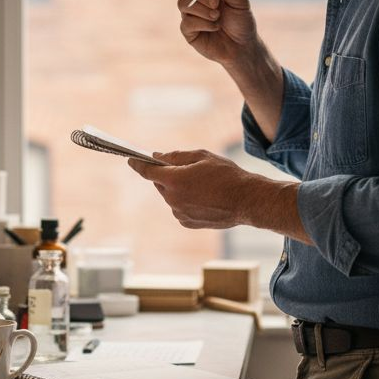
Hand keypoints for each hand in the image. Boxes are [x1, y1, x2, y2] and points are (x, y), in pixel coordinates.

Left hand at [128, 150, 261, 229]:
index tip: (131, 160)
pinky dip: (186, 201)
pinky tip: (204, 197)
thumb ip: (176, 157)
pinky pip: (180, 208)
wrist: (247, 201)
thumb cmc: (227, 175)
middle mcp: (173, 199)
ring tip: (203, 185)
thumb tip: (157, 157)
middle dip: (168, 175)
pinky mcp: (187, 222)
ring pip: (170, 196)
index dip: (137, 164)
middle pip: (160, 183)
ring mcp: (180, 213)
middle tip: (188, 170)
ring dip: (179, 189)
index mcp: (174, 180)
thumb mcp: (202, 157)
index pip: (147, 171)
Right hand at [177, 0, 257, 67]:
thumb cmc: (241, 23)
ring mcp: (190, 15)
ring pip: (183, 3)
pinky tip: (215, 27)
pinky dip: (203, 24)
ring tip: (217, 16)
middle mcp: (197, 0)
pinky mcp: (188, 31)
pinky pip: (186, 22)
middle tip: (216, 4)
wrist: (242, 46)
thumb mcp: (241, 3)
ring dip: (201, 9)